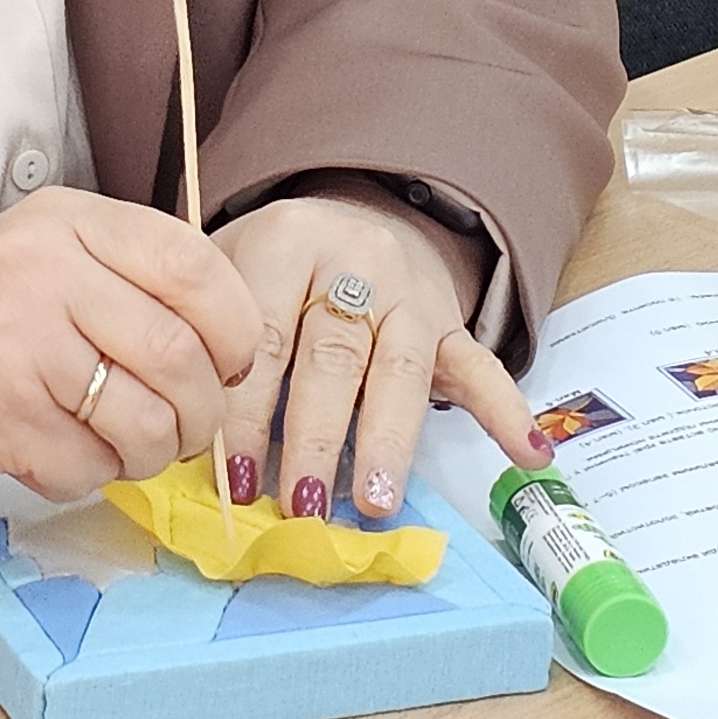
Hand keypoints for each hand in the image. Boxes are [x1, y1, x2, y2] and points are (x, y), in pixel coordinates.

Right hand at [0, 189, 265, 531]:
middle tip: (185, 430)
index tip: (231, 364)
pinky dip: (88, 478)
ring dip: (150, 454)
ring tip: (121, 447)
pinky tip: (55, 458)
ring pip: (146, 418)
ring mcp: (14, 339)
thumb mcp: (40, 263)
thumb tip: (238, 343)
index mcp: (63, 218)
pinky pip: (89, 465)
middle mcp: (39, 266)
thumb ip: (127, 279)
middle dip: (202, 411)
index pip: (194, 264)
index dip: (236, 328)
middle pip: (181, 352)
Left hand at [213, 173, 550, 525]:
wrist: (353, 213)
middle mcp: (352, 260)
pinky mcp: (450, 318)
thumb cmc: (274, 267)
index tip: (232, 478)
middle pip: (332, 356)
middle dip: (313, 437)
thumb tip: (189, 449)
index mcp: (284, 244)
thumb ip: (214, 344)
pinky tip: (527, 452)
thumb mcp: (229, 272)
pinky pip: (480, 364)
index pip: (262, 338)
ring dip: (386, 441)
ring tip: (373, 502)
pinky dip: (506, 411)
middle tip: (301, 505)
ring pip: (400, 368)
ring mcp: (410, 289)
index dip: (245, 412)